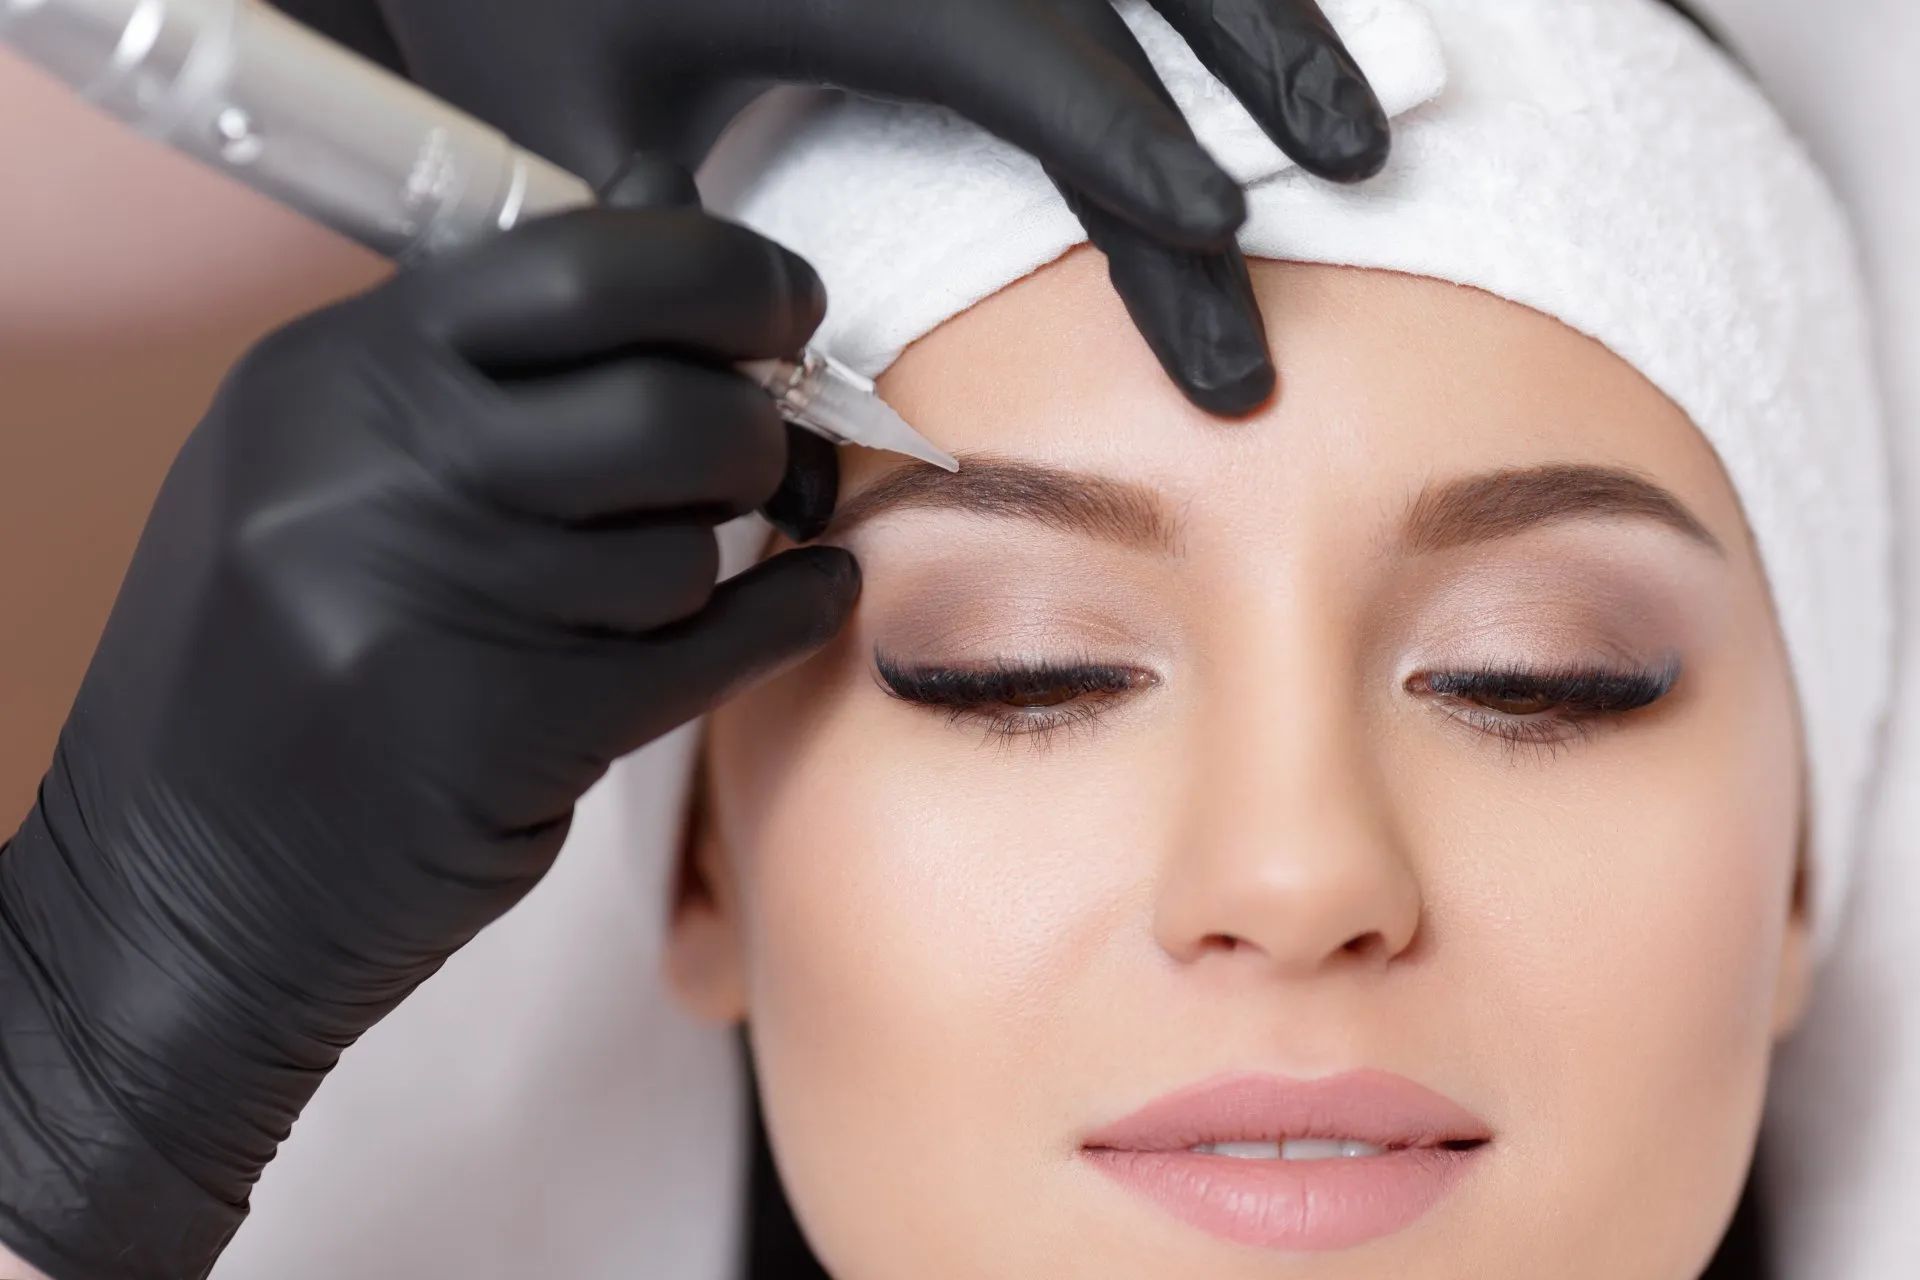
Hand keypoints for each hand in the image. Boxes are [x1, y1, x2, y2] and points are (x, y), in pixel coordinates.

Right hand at [0, 163, 857, 1279]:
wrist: (174, 892)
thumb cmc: (270, 670)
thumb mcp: (317, 472)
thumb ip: (479, 375)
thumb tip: (682, 263)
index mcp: (331, 376)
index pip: (579, 267)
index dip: (722, 274)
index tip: (785, 300)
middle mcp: (376, 471)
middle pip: (666, 403)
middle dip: (757, 426)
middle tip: (768, 451)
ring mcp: (439, 604)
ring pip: (689, 540)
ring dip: (720, 554)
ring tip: (669, 577)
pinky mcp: (512, 731)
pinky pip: (714, 646)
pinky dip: (787, 617)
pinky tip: (807, 598)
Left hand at [270, 0, 1391, 413]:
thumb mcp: (572, 134)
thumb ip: (681, 283)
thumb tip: (771, 465)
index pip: (1031, 67)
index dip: (1131, 153)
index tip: (1217, 243)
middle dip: (1254, 84)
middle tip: (1344, 186)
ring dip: (1263, 12)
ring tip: (1355, 123)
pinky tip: (1258, 27)